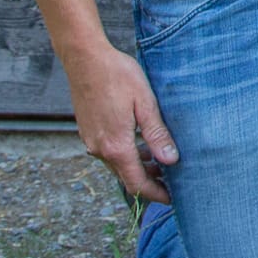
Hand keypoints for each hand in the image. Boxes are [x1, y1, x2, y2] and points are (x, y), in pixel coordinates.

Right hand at [64, 41, 179, 203]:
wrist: (84, 59)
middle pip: (126, 177)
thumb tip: (171, 160)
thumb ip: (157, 134)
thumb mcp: (145, 103)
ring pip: (117, 165)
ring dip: (138, 166)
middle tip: (172, 178)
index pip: (137, 184)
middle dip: (149, 181)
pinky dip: (126, 154)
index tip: (173, 198)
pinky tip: (140, 141)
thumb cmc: (117, 76)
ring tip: (160, 157)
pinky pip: (108, 152)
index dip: (156, 194)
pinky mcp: (87, 131)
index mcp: (116, 146)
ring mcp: (90, 140)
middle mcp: (100, 149)